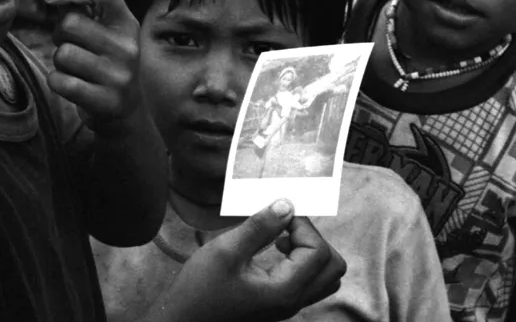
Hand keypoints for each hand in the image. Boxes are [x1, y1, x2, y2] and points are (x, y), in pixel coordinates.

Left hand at [43, 0, 140, 131]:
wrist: (126, 108)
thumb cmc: (105, 61)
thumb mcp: (106, 31)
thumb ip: (83, 10)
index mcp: (126, 23)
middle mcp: (127, 47)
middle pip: (71, 23)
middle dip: (59, 33)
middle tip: (70, 44)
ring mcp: (118, 75)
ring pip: (63, 53)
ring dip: (59, 61)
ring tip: (75, 67)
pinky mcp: (105, 100)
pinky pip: (60, 81)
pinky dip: (57, 81)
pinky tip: (72, 83)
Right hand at [147, 199, 346, 321]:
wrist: (182, 319)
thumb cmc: (199, 288)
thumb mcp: (225, 251)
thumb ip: (259, 227)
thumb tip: (287, 205)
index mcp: (285, 290)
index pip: (319, 251)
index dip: (303, 226)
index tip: (278, 214)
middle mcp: (293, 301)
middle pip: (332, 267)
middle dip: (314, 238)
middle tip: (284, 226)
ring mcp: (288, 305)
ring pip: (324, 276)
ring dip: (311, 250)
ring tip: (281, 238)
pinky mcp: (279, 302)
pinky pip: (308, 281)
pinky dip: (301, 261)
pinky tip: (273, 249)